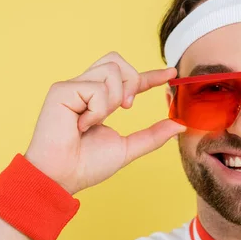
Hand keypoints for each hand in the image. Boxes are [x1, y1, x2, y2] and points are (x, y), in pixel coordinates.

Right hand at [24, 52, 185, 194]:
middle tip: (127, 107)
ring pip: (110, 68)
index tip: (171, 74)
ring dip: (114, 98)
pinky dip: (98, 110)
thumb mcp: (128, 148)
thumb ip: (152, 135)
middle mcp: (84, 89)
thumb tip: (179, 124)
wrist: (61, 178)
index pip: (127, 79)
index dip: (150, 75)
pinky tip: (83, 125)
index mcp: (98, 100)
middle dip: (132, 81)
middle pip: (117, 61)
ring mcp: (72, 88)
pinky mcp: (61, 91)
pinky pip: (95, 88)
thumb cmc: (86, 165)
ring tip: (97, 120)